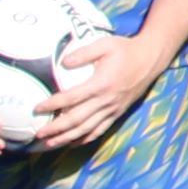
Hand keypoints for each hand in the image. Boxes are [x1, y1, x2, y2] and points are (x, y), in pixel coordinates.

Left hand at [33, 9, 161, 153]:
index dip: (52, 105)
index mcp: (101, 84)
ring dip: (67, 138)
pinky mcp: (118, 113)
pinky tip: (73, 143)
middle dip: (56, 128)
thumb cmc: (126, 50)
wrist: (151, 58)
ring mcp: (113, 109)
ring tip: (50, 144)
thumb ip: (84, 53)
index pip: (71, 98)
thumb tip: (63, 62)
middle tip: (38, 134)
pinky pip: (100, 130)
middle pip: (76, 119)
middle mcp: (106, 100)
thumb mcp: (105, 44)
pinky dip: (85, 139)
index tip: (37, 109)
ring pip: (87, 129)